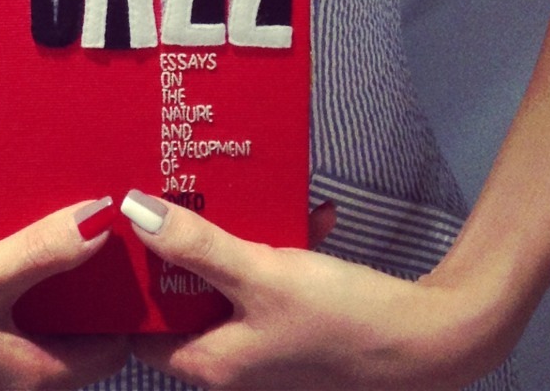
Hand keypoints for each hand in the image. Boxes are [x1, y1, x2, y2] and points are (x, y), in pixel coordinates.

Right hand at [0, 201, 129, 389]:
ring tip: (79, 217)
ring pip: (50, 312)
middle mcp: (18, 371)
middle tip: (120, 223)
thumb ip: (40, 253)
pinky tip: (26, 232)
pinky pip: (19, 302)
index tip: (151, 257)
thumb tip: (102, 222)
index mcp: (34, 373)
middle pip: (83, 326)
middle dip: (100, 280)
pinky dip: (31, 271)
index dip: (134, 306)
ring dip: (64, 271)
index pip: (113, 347)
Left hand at [122, 192, 512, 389]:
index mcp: (212, 361)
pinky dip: (284, 245)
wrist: (429, 340)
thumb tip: (133, 212)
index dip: (128, 286)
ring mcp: (268, 339)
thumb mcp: (259, 273)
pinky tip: (311, 213)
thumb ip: (196, 245)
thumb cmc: (338, 317)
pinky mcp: (300, 320)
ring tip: (233, 187)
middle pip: (186, 296)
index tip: (119, 231)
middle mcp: (235, 357)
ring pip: (231, 279)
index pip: (142, 331)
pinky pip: (275, 276)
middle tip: (170, 189)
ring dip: (235, 236)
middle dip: (183, 243)